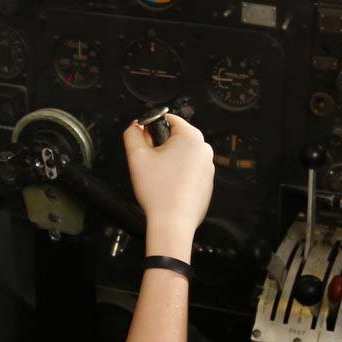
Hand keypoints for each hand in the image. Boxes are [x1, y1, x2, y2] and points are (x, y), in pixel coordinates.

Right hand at [122, 113, 212, 250]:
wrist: (173, 223)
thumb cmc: (157, 190)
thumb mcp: (137, 156)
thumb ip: (132, 134)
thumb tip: (136, 126)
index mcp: (191, 137)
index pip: (169, 118)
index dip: (152, 128)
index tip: (145, 144)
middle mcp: (204, 149)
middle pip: (176, 137)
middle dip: (160, 146)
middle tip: (150, 164)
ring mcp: (208, 167)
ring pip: (182, 154)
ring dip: (168, 161)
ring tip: (159, 178)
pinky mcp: (207, 182)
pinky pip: (189, 170)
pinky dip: (177, 174)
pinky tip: (168, 187)